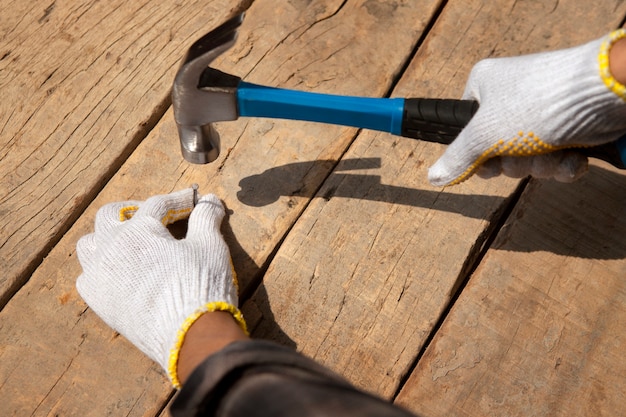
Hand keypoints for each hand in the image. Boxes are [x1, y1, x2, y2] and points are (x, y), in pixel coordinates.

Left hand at [76, 188, 245, 387]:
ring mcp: (100, 277)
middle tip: (157, 216)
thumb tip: (210, 200)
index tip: (195, 200)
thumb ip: (206, 219)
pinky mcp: (99, 303)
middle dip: (134, 209)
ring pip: (90, 244)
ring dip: (108, 236)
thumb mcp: (210, 246)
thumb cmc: (200, 286)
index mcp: (139, 231)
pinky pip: (88, 277)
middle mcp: (111, 248)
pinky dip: (101, 268)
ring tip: (130, 242)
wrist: (190, 336)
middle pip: (110, 215)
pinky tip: (121, 273)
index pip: (157, 205)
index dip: (179, 200)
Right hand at [429, 29, 625, 185]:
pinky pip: (556, 159)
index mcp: (485, 88)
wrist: (605, 93)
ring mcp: (542, 113)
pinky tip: (574, 156)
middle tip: (524, 151)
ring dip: (541, 165)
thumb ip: (457, 158)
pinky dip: (564, 164)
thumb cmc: (537, 103)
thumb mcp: (485, 135)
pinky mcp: (570, 126)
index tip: (485, 160)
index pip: (465, 131)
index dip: (474, 153)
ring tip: (554, 149)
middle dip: (515, 162)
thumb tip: (432, 176)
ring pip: (529, 159)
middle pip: (497, 152)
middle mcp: (511, 99)